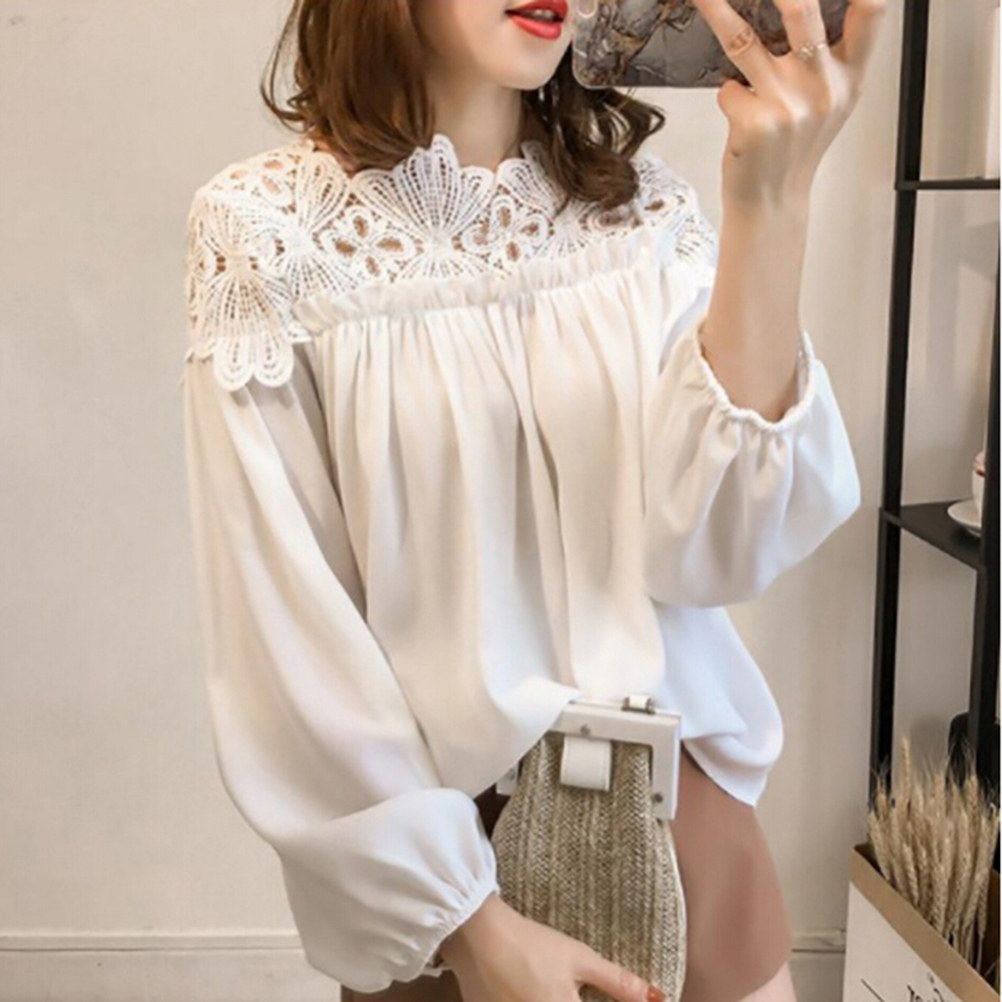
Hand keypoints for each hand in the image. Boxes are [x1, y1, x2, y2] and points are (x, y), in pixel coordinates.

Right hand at [439, 891, 665, 1001]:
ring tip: (551, 982)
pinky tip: (531, 988)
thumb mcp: (580, 959)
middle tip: (572, 985)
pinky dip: (530, 1001)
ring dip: (556, 998)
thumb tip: (659, 998)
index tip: (596, 994)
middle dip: (580, 999)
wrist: (476, 937)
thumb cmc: (532, 945)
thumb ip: (620, 983)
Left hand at [690, 0, 886, 207]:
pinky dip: (726, 93)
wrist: (772, 203)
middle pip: (802, 8)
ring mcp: (787, 105)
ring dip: (716, 9)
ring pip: (744, 39)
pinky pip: (727, 87)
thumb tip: (804, 4)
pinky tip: (737, 107)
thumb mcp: (831, 103)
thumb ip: (833, 56)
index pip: (873, 11)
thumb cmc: (797, 148)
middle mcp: (823, 88)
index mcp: (850, 77)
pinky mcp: (753, 122)